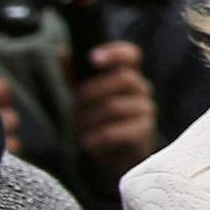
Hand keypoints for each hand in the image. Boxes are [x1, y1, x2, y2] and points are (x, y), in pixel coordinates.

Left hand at [73, 41, 158, 177]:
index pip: (131, 55)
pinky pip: (114, 131)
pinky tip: (87, 142)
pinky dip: (94, 138)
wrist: (117, 156)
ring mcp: (145, 110)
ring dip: (88, 118)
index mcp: (128, 75)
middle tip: (73, 106)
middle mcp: (141, 89)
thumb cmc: (101, 120)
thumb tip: (63, 53)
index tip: (93, 58)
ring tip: (79, 129)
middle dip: (90, 92)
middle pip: (122, 78)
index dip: (116, 53)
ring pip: (113, 106)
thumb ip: (76, 75)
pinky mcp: (143, 132)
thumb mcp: (86, 96)